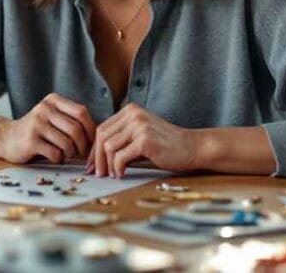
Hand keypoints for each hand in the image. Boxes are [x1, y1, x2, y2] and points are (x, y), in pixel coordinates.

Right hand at [0, 93, 95, 163]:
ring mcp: (36, 124)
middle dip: (82, 145)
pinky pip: (55, 153)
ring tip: (65, 154)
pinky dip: (59, 159)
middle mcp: (44, 109)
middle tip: (81, 153)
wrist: (7, 138)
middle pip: (76, 129)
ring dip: (70, 154)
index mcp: (53, 100)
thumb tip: (100, 134)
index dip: (91, 129)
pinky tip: (54, 157)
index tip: (91, 141)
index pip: (81, 112)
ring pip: (67, 143)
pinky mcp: (30, 141)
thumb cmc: (37, 131)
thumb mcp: (53, 118)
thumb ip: (72, 120)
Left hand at [85, 103, 200, 176]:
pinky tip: (122, 174)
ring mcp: (139, 126)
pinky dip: (118, 168)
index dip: (94, 148)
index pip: (102, 128)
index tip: (92, 164)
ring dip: (108, 165)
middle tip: (98, 173)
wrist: (192, 147)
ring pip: (109, 147)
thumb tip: (97, 159)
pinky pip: (120, 157)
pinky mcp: (145, 140)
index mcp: (130, 110)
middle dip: (97, 158)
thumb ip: (121, 140)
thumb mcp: (140, 136)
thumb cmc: (166, 145)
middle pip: (102, 137)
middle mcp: (133, 114)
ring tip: (113, 174)